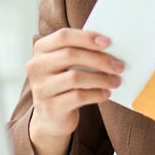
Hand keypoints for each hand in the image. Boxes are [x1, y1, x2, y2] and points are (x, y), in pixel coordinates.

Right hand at [25, 28, 123, 154]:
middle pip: (70, 55)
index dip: (86, 37)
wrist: (52, 117)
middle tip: (118, 66)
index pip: (63, 36)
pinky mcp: (50, 107)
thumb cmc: (64, 83)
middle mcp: (36, 67)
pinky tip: (105, 93)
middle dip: (99, 59)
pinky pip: (77, 97)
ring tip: (115, 81)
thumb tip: (108, 47)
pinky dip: (96, 94)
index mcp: (41, 50)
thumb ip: (80, 52)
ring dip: (101, 78)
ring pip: (75, 77)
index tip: (107, 42)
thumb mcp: (66, 65)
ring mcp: (41, 88)